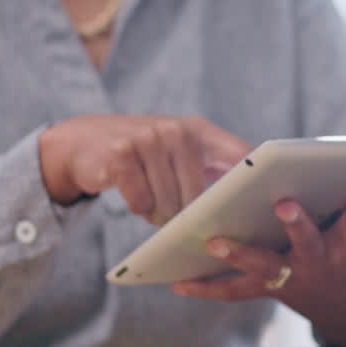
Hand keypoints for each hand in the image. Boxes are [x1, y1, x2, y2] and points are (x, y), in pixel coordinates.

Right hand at [38, 115, 249, 225]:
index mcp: (200, 131)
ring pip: (169, 203)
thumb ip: (213, 170)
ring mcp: (147, 139)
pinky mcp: (120, 154)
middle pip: (198, 195)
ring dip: (161, 214)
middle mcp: (176, 130)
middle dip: (188, 215)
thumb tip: (248, 209)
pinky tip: (134, 194)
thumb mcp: (181, 154)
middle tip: (178, 216)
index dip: (251, 184)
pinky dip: (139, 208)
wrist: (87, 141)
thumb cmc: (147, 157)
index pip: (239, 157)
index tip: (258, 209)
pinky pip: (141, 203)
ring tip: (154, 203)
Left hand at [172, 176, 345, 346]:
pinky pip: (235, 292)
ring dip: (237, 254)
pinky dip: (207, 288)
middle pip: (305, 242)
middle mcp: (317, 263)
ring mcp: (291, 277)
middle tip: (283, 203)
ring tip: (213, 240)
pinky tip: (178, 282)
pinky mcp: (270, 288)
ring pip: (262, 266)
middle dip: (296, 223)